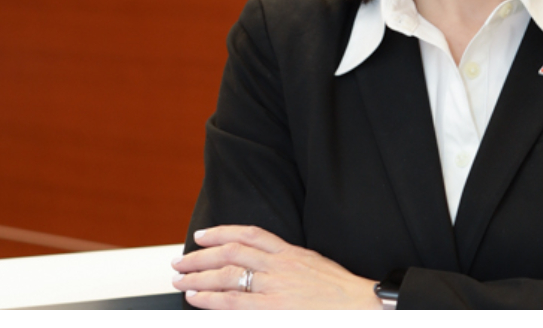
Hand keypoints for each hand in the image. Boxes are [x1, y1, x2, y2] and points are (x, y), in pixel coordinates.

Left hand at [172, 225, 380, 309]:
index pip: (248, 234)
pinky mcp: (273, 310)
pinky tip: (197, 300)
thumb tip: (262, 262)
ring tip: (181, 280)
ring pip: (227, 276)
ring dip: (198, 278)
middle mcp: (279, 266)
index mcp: (290, 252)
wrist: (362, 308)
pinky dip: (211, 300)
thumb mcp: (314, 265)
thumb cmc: (341, 292)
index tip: (202, 235)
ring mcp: (275, 288)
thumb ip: (288, 261)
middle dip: (200, 257)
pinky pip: (234, 303)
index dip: (221, 232)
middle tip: (180, 261)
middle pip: (231, 254)